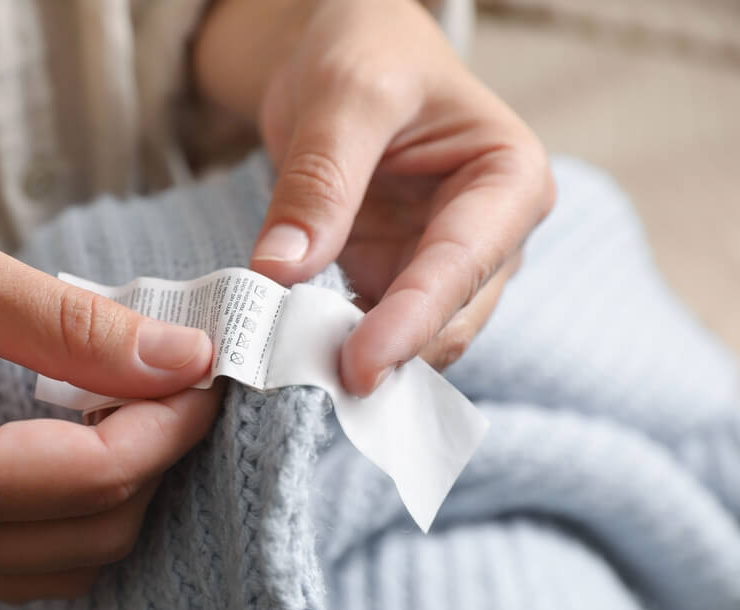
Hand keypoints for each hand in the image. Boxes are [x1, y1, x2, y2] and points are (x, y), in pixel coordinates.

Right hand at [0, 198, 218, 602]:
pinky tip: (82, 439)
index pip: (90, 479)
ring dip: (123, 489)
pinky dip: (78, 509)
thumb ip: (69, 323)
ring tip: (135, 406)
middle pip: (92, 533)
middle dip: (158, 457)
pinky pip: (27, 561)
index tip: (206, 368)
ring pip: (68, 563)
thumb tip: (181, 356)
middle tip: (179, 380)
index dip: (170, 425)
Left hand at [195, 0, 553, 394]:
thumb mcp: (344, 95)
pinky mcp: (395, 279)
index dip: (411, 321)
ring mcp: (441, 264)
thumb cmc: (367, 51)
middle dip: (387, 354)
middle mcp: (490, 235)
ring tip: (292, 371)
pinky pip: (370, 329)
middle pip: (448, 318)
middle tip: (310, 380)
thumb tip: (279, 272)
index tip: (360, 366)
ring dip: (357, 359)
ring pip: (412, 339)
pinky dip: (334, 346)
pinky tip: (293, 355)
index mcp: (509, 179)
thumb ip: (319, 181)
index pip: (462, 265)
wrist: (347, 50)